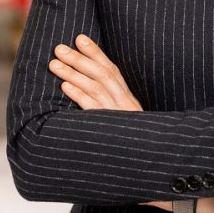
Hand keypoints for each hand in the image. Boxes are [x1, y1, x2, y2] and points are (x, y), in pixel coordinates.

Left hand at [50, 36, 213, 212]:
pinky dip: (79, 96)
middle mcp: (126, 105)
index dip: (96, 53)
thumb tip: (94, 99)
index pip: (112, 71)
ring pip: (96, 88)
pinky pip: (94, 109)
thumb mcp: (127, 127)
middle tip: (60, 47)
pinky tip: (65, 87)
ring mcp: (120, 116)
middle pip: (102, 75)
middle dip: (80, 58)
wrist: (158, 174)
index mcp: (129, 102)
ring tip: (55, 63)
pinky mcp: (112, 129)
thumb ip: (115, 113)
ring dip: (73, 73)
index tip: (81, 38)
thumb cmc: (139, 150)